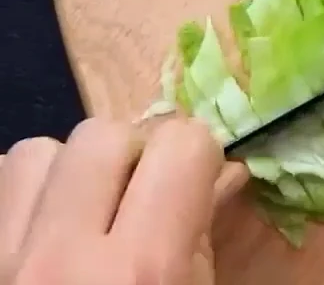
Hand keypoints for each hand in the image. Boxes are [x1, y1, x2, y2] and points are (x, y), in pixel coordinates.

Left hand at [0, 117, 245, 284]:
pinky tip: (45, 229)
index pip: (179, 144)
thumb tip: (220, 170)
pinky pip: (0, 183)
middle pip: (102, 135)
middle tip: (142, 199)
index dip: (196, 156)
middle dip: (131, 156)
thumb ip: (201, 235)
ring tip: (85, 216)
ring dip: (68, 172)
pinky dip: (28, 195)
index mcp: (143, 269)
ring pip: (36, 152)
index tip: (196, 182)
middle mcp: (63, 256)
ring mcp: (3, 260)